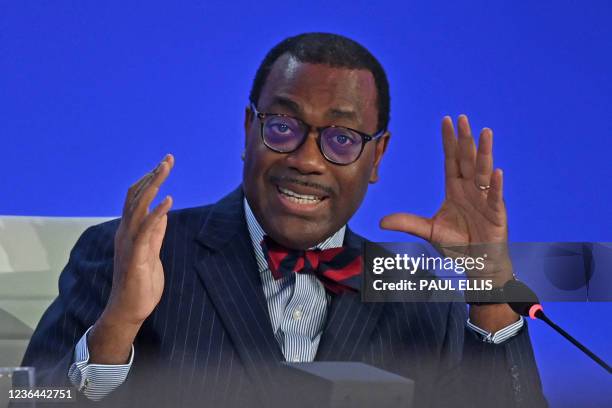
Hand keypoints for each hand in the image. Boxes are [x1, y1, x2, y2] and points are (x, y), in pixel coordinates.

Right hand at [89, 154, 173, 364]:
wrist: (129, 310)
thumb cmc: (141, 284)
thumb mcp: (152, 253)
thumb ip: (156, 233)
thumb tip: (163, 213)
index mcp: (129, 231)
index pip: (136, 198)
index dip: (149, 180)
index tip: (163, 165)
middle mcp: (126, 232)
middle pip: (136, 196)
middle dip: (153, 176)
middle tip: (168, 158)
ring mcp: (130, 243)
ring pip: (138, 207)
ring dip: (153, 186)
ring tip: (165, 168)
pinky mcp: (137, 255)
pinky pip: (147, 230)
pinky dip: (157, 213)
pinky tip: (168, 200)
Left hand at [380, 115, 510, 281]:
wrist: (478, 263)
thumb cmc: (458, 244)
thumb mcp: (428, 231)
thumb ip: (408, 223)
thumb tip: (382, 221)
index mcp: (456, 189)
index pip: (452, 160)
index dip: (449, 141)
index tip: (446, 121)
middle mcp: (471, 190)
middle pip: (467, 160)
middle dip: (464, 139)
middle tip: (462, 118)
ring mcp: (485, 200)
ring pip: (484, 171)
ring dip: (484, 152)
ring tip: (484, 133)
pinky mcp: (496, 214)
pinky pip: (495, 197)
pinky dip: (496, 185)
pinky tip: (496, 171)